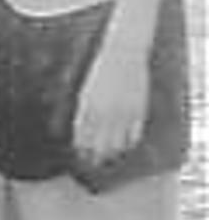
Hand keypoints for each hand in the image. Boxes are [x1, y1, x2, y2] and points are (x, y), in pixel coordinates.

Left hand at [74, 45, 148, 165]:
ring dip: (112, 153)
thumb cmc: (100, 72)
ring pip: (117, 144)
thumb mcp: (86, 92)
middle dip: (95, 156)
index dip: (81, 149)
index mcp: (87, 107)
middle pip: (99, 144)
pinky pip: (133, 135)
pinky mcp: (138, 112)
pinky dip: (128, 144)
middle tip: (93, 164)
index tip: (80, 156)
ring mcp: (122, 114)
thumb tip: (80, 130)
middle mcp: (104, 114)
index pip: (82, 137)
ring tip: (109, 160)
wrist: (122, 56)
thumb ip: (83, 111)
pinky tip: (125, 147)